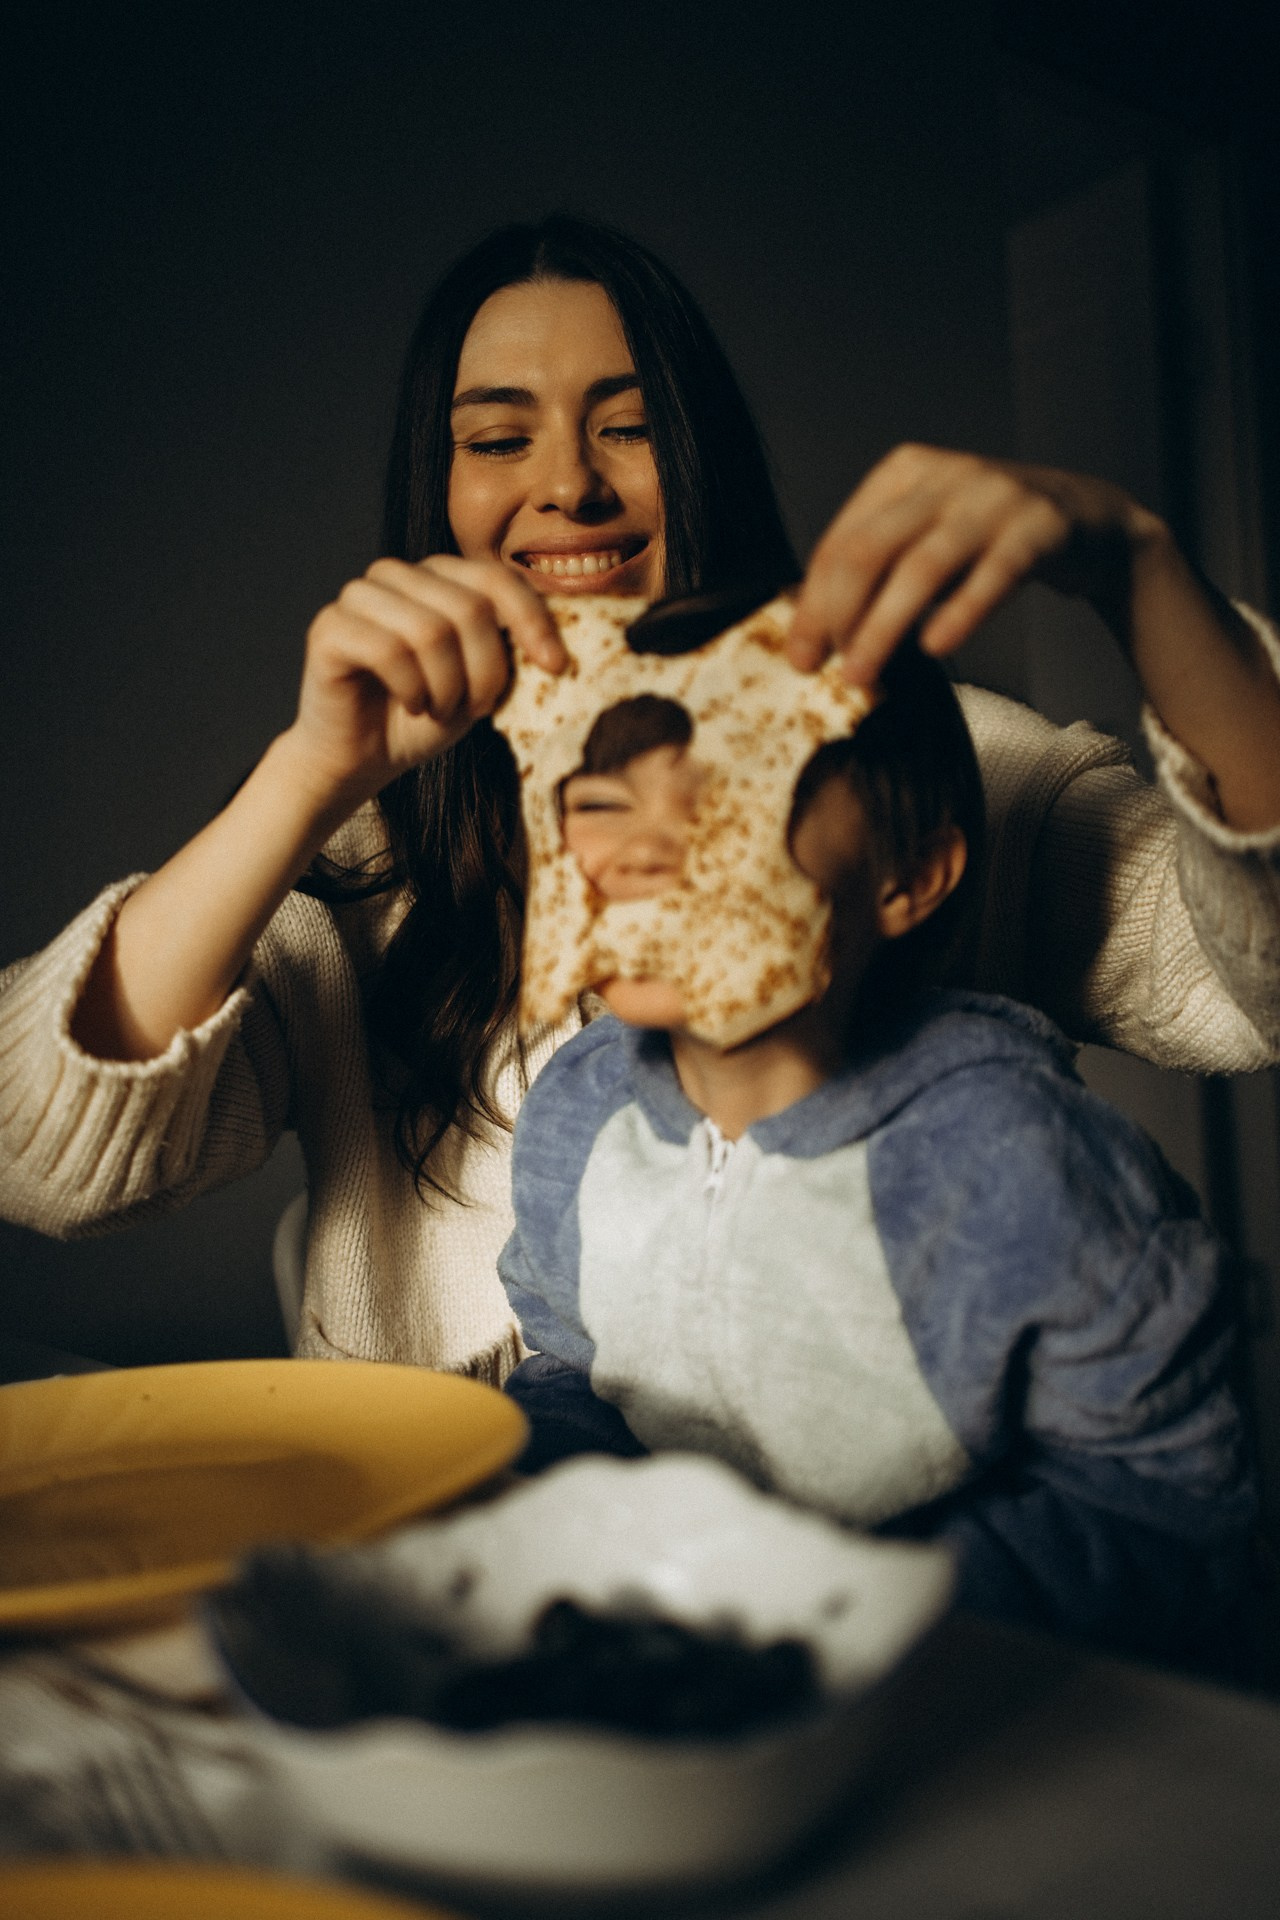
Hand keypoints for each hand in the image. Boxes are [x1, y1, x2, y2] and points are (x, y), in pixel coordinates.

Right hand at [289, 555, 565, 805]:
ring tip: (438, 708)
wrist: (360, 758)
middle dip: (485, 670)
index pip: (497, 578)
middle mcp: (396, 574)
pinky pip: (387, 650)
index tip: (555, 667)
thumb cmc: (423, 716)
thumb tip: (554, 640)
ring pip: (430, 630)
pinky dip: (410, 688)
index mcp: (438, 577)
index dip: (532, 620)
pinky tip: (409, 704)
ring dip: (446, 686)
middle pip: (468, 607)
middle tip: (474, 708)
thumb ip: (508, 649)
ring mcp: (359, 595)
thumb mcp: (481, 682)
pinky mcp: (329, 626)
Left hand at [787, 444, 1163, 684]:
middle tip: (827, 670)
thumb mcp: (925, 537)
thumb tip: (813, 634)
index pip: (840, 543)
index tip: (800, 657)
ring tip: (863, 674)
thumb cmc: (987, 538)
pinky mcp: (1039, 527)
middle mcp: (944, 476)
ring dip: (884, 627)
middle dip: (838, 617)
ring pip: (922, 568)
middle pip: (868, 551)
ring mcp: (993, 497)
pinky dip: (960, 613)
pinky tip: (935, 647)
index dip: (813, 604)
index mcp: (902, 472)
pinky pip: (992, 576)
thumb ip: (877, 570)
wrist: (1086, 518)